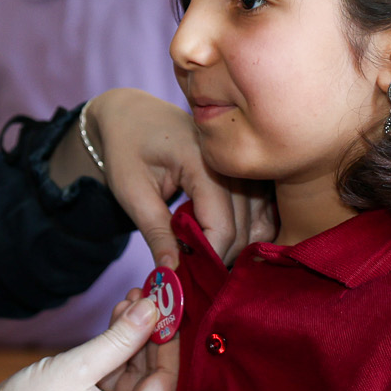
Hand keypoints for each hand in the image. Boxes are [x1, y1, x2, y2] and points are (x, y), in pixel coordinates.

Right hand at [0, 298, 174, 390]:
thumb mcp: (75, 368)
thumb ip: (120, 339)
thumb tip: (152, 310)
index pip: (166, 380)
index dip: (167, 338)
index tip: (167, 302)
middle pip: (150, 382)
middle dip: (147, 337)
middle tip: (144, 296)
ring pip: (131, 384)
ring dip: (129, 346)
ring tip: (127, 303)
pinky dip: (113, 365)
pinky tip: (112, 331)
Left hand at [51, 88, 275, 267]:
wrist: (132, 115)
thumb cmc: (126, 149)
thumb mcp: (131, 191)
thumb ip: (155, 233)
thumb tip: (171, 275)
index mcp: (201, 159)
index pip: (221, 224)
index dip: (208, 257)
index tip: (187, 273)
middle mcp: (230, 159)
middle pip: (245, 227)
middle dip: (222, 256)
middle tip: (193, 270)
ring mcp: (243, 164)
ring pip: (260, 221)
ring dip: (238, 245)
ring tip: (205, 254)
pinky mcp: (247, 170)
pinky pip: (264, 210)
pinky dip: (250, 230)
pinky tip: (224, 239)